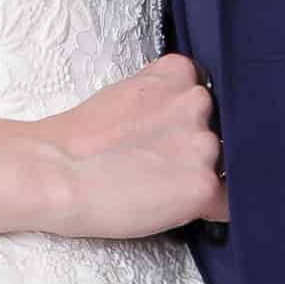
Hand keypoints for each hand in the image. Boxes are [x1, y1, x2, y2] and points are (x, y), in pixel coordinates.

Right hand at [35, 54, 226, 239]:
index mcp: (178, 73)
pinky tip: (179, 209)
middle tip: (157, 164)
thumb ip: (163, 97)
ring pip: (224, 165)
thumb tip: (181, 119)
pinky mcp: (202, 187)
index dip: (188, 120)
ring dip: (200, 178)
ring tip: (159, 187)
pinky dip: (211, 211)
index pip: (206, 95)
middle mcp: (197, 102)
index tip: (167, 135)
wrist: (55, 172)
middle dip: (196, 148)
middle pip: (220, 129)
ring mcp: (203, 145)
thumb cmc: (78, 138)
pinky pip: (229, 204)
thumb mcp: (126, 92)